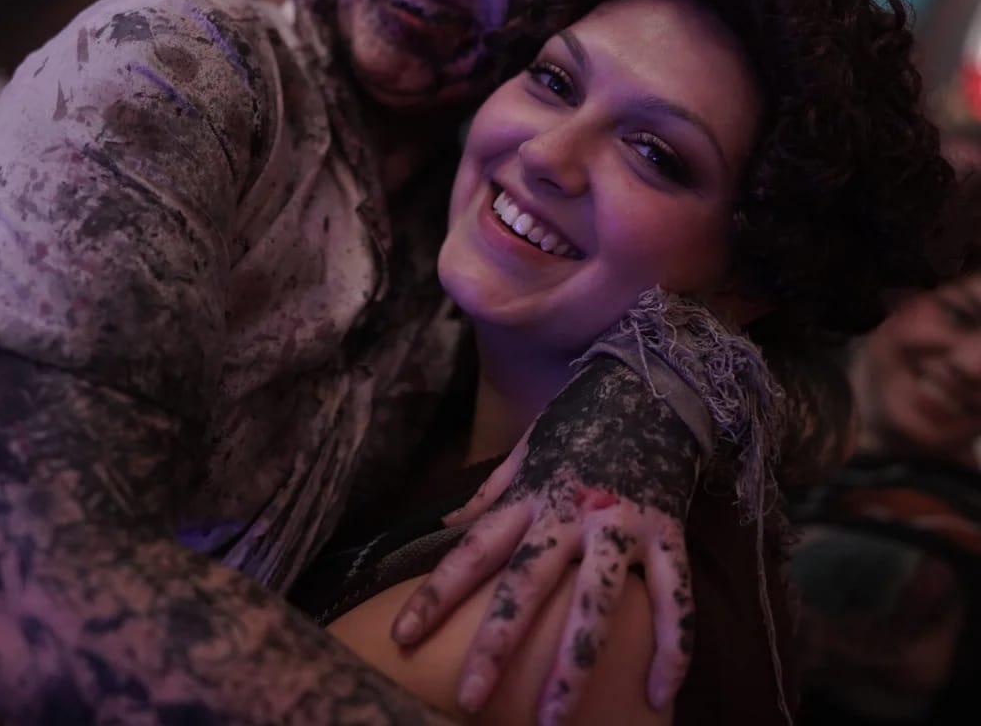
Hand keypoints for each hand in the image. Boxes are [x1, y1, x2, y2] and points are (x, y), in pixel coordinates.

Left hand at [392, 359, 700, 723]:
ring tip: (552, 719)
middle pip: (525, 583)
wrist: (649, 383)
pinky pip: (673, 597)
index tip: (402, 637)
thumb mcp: (526, 450)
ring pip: (596, 601)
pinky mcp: (666, 530)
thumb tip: (445, 525)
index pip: (472, 551)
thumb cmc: (580, 422)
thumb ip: (488, 494)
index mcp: (529, 497)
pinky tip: (660, 696)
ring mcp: (619, 523)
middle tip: (469, 698)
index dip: (435, 594)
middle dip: (495, 643)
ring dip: (574, 663)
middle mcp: (568, 512)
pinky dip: (673, 646)